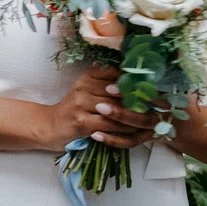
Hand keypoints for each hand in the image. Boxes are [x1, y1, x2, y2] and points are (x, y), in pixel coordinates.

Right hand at [37, 63, 153, 153]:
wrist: (51, 126)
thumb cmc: (73, 108)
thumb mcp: (86, 90)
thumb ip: (104, 82)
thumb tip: (130, 77)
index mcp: (87, 77)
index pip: (115, 75)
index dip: (134, 81)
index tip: (151, 87)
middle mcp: (84, 88)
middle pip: (117, 92)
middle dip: (137, 100)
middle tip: (156, 104)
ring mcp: (82, 105)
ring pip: (115, 109)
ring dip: (133, 116)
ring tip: (148, 119)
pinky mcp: (82, 122)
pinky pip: (108, 125)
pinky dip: (122, 128)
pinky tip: (133, 130)